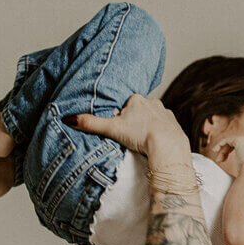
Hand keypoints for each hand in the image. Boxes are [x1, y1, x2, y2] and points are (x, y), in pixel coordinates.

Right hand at [67, 94, 187, 158]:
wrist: (167, 145)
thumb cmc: (140, 135)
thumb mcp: (112, 129)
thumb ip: (91, 124)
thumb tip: (69, 118)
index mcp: (136, 99)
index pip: (125, 103)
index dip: (121, 114)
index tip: (120, 125)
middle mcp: (152, 101)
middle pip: (139, 109)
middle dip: (134, 119)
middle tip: (130, 133)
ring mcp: (165, 112)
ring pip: (153, 116)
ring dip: (148, 125)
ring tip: (143, 138)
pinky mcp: (175, 123)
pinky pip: (165, 126)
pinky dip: (160, 131)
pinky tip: (156, 140)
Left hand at [212, 134, 243, 176]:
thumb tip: (241, 167)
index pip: (242, 145)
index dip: (232, 150)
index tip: (225, 159)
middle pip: (235, 143)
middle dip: (226, 150)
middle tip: (220, 160)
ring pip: (230, 142)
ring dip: (222, 151)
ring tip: (218, 160)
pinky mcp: (240, 139)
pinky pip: (226, 140)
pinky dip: (219, 144)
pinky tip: (215, 150)